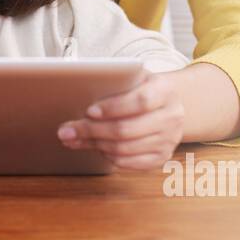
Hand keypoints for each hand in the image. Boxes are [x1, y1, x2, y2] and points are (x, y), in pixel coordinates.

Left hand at [56, 67, 184, 169]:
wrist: (168, 103)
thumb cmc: (142, 87)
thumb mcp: (133, 77)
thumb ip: (114, 82)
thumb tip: (79, 95)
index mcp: (166, 90)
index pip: (141, 101)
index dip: (113, 108)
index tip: (89, 111)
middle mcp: (172, 116)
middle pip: (127, 129)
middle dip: (92, 131)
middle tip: (67, 130)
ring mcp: (169, 140)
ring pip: (125, 148)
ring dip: (95, 144)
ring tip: (74, 139)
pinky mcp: (163, 157)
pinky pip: (130, 163)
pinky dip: (109, 156)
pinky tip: (95, 147)